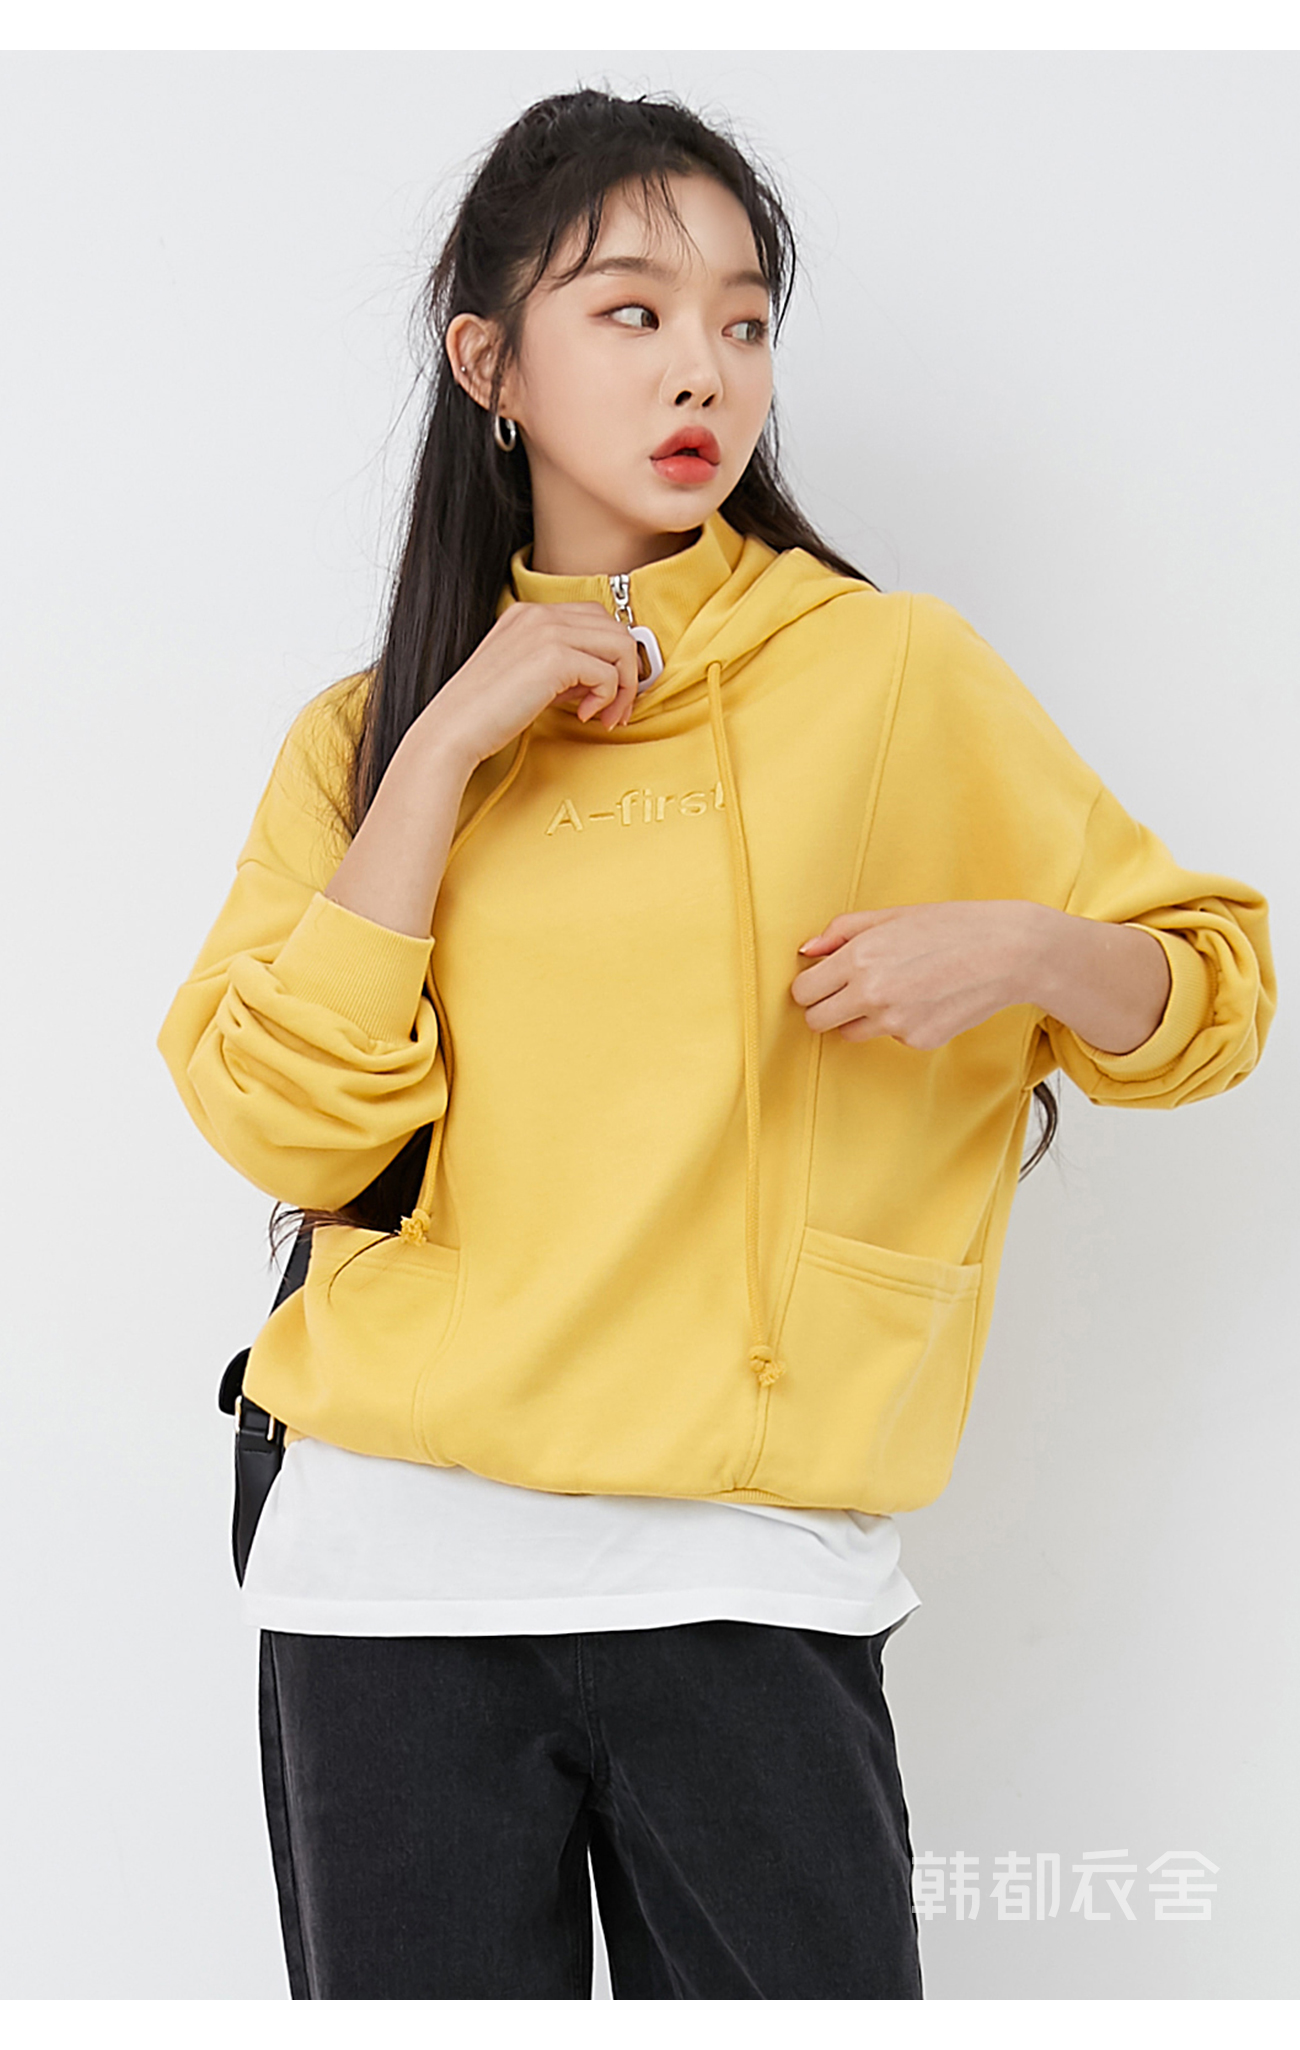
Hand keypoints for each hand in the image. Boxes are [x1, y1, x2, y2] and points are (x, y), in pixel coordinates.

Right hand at [423, 600, 642, 766]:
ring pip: (620, 646)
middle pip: (614, 627)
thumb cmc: (484, 713)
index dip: (611, 655)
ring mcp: (547, 631)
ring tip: (604, 715)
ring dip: (624, 686)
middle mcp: (539, 614)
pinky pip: (609, 673)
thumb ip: (563, 667)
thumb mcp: (527, 676)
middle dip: (626, 670)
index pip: (594, 618)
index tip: (608, 693)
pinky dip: (607, 699)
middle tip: (615, 709)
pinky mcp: (555, 657)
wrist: (453, 730)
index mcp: (529, 614)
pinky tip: (584, 716)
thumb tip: (604, 677)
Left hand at [791, 901, 1039, 1048]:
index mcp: (859, 958)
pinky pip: (891, 1037)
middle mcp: (872, 994)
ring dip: (860, 1018)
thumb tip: (807, 951)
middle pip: (816, 1021)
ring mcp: (895, 1023)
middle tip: (846, 993)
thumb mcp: (892, 916)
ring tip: (895, 990)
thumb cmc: (953, 926)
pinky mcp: (918, 1041)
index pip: (804, 992)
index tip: (821, 983)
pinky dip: (900, 1023)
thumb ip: (842, 932)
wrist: (1008, 952)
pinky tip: (925, 999)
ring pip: (850, 1033)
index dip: (809, 987)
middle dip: (825, 1008)